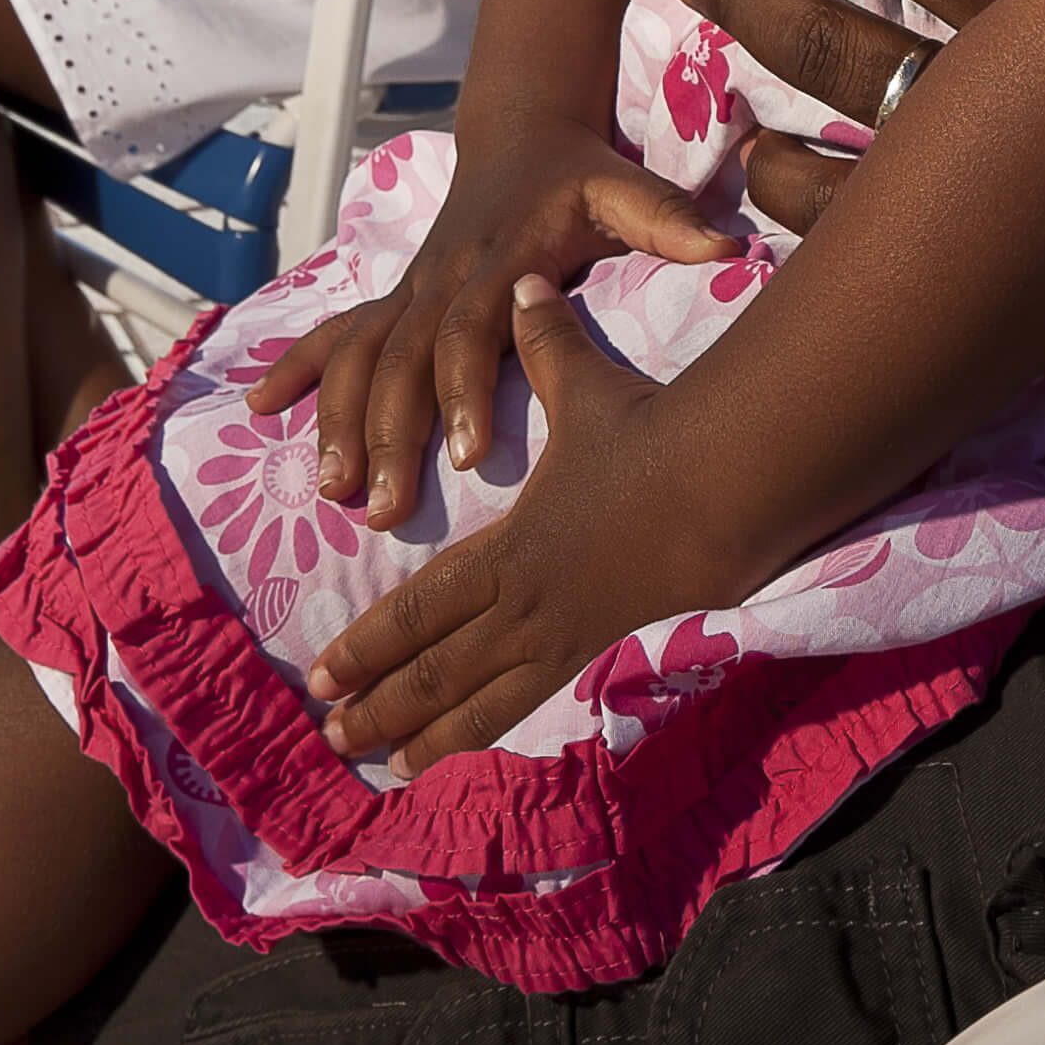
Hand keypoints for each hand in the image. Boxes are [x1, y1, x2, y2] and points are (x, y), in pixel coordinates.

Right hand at [244, 115, 732, 513]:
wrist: (522, 135)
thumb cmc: (580, 177)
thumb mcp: (625, 189)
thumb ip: (669, 220)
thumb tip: (728, 245)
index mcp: (497, 263)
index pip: (472, 333)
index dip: (467, 391)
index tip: (472, 457)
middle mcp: (440, 280)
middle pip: (402, 363)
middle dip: (388, 436)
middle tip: (381, 508)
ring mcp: (408, 290)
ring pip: (359, 358)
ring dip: (337, 421)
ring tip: (332, 490)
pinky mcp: (392, 298)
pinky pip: (333, 333)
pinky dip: (294, 368)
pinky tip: (258, 408)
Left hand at [303, 276, 751, 773]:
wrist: (726, 491)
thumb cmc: (650, 439)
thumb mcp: (584, 385)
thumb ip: (542, 338)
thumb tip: (520, 280)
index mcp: (510, 549)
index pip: (421, 606)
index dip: (367, 643)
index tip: (319, 673)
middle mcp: (525, 605)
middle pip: (438, 670)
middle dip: (379, 705)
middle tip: (328, 734)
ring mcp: (561, 636)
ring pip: (478, 702)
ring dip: (423, 733)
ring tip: (381, 765)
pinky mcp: (592, 647)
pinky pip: (524, 702)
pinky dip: (481, 730)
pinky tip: (456, 749)